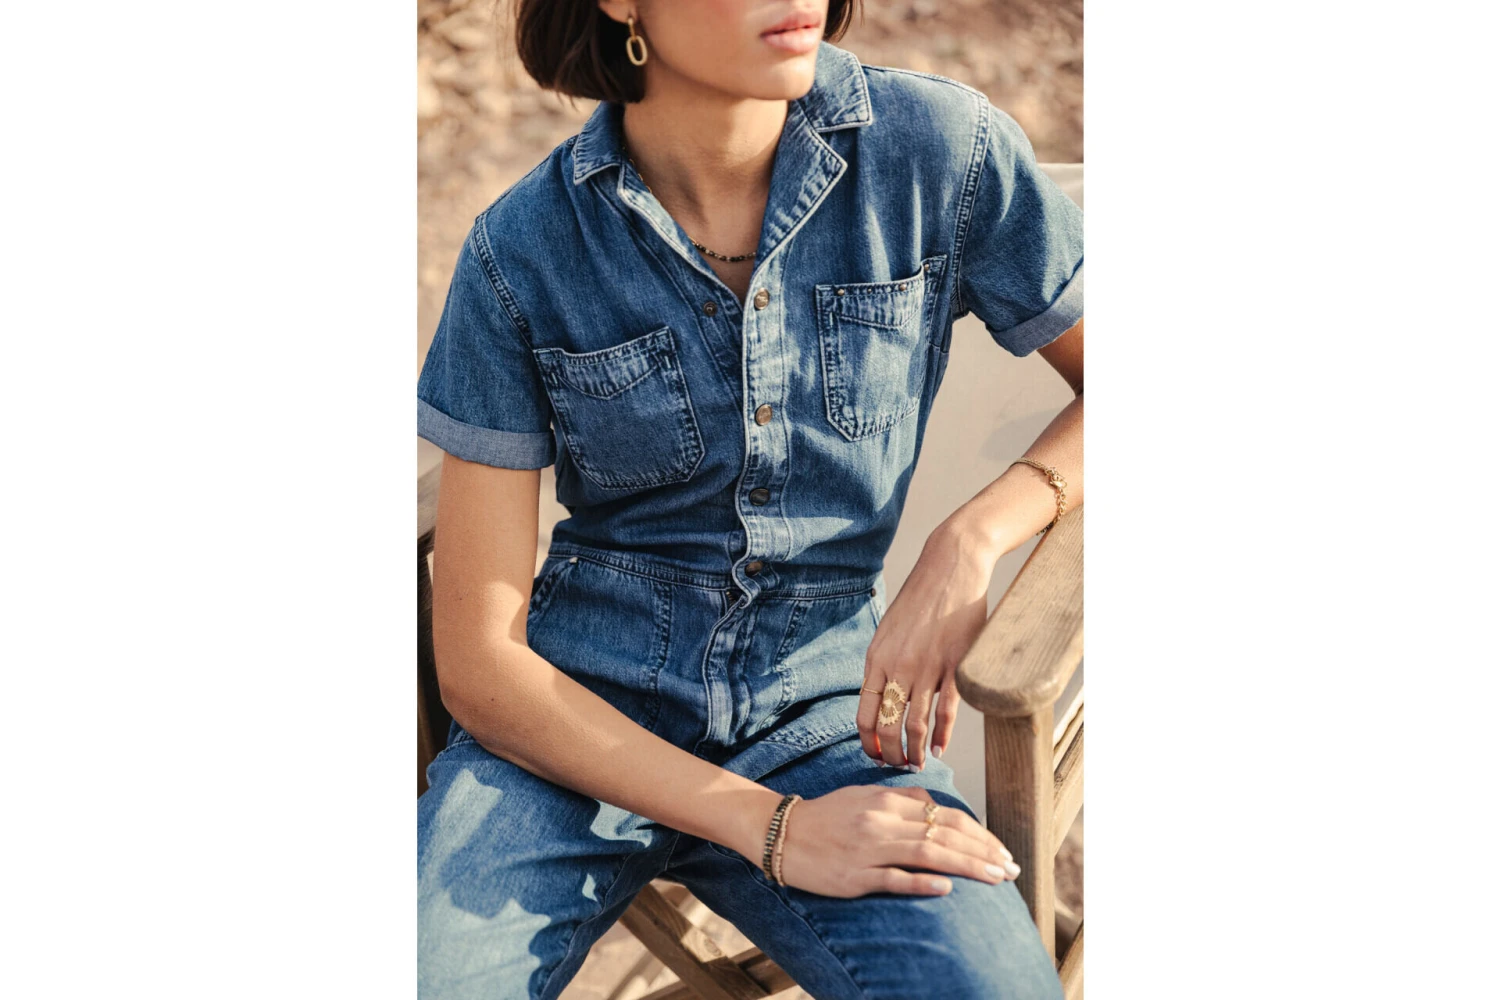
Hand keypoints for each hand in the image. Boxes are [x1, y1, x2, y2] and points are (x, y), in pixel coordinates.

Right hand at [777, 785, 1020, 897]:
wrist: (782, 832)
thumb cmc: (827, 815)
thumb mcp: (865, 795)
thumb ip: (901, 797)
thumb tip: (935, 804)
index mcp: (888, 802)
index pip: (946, 816)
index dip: (980, 834)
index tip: (1002, 850)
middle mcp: (883, 822)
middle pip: (945, 834)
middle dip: (984, 852)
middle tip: (1011, 869)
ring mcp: (869, 850)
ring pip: (928, 854)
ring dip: (967, 866)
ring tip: (995, 878)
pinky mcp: (854, 877)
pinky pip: (893, 879)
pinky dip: (922, 882)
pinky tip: (947, 888)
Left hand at [857, 517, 996, 768]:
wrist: (950, 568)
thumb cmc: (921, 599)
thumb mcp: (890, 631)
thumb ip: (886, 664)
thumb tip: (888, 696)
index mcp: (876, 659)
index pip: (864, 714)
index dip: (868, 742)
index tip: (875, 756)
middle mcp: (897, 667)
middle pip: (886, 726)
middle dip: (890, 754)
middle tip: (897, 766)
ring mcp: (926, 668)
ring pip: (915, 725)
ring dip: (914, 751)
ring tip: (917, 765)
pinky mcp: (954, 665)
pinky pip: (945, 712)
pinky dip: (940, 736)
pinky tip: (938, 749)